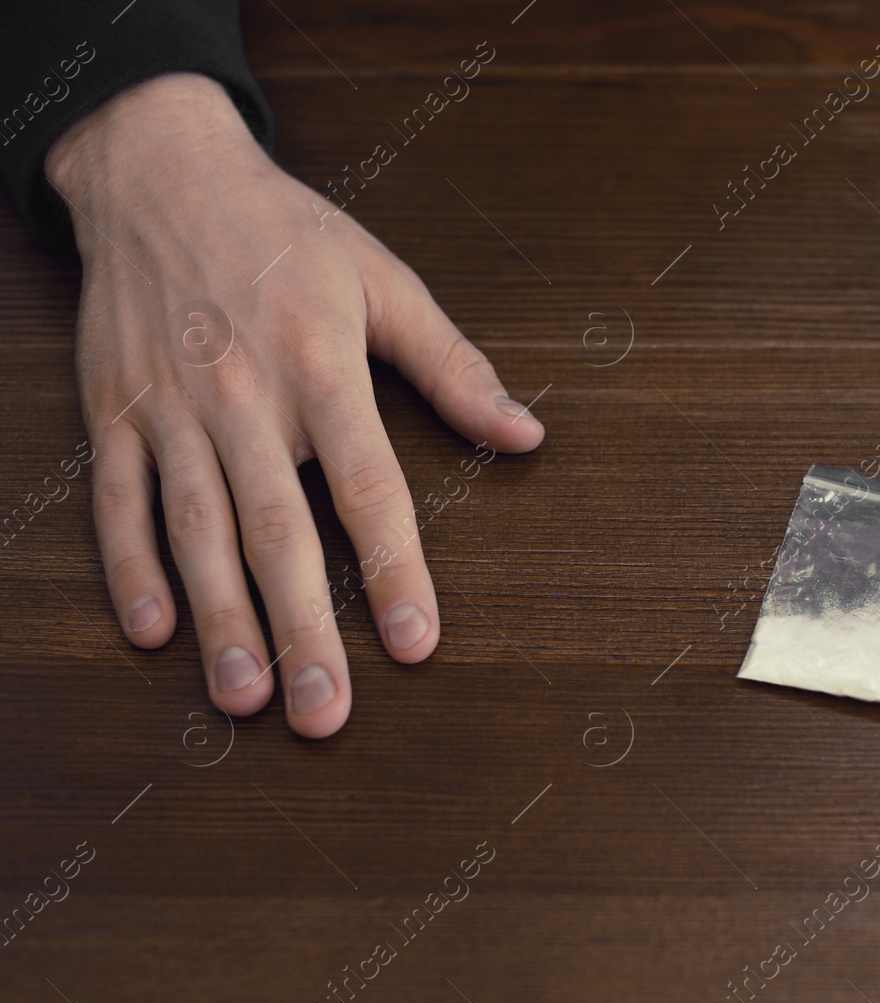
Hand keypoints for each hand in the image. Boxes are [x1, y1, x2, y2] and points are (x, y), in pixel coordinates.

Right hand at [48, 74, 544, 737]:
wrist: (160, 172)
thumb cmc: (285, 234)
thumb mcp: (384, 281)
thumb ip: (453, 365)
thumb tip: (526, 435)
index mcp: (322, 367)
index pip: (368, 487)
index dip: (397, 571)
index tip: (418, 645)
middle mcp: (245, 397)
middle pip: (279, 532)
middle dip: (304, 630)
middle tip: (323, 713)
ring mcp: (171, 408)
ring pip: (197, 531)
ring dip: (221, 620)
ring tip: (243, 699)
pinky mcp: (114, 411)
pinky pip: (119, 500)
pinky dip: (130, 566)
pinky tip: (150, 631)